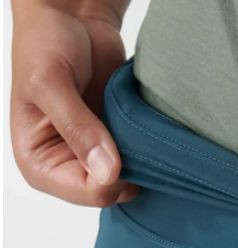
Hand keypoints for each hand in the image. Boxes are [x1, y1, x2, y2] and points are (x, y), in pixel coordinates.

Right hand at [10, 1, 137, 205]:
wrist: (69, 17)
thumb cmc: (45, 42)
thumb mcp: (50, 82)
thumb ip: (78, 128)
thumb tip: (108, 173)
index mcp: (39, 165)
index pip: (89, 193)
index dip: (113, 176)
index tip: (120, 144)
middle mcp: (67, 169)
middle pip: (114, 192)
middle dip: (129, 168)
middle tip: (132, 132)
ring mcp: (95, 159)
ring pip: (133, 180)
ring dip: (143, 159)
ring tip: (136, 127)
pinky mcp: (118, 146)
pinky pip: (143, 162)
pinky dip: (151, 150)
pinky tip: (146, 129)